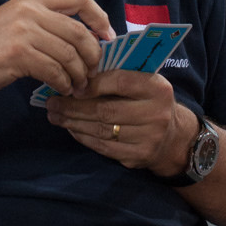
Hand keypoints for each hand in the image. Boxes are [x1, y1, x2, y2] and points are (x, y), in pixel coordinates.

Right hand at [0, 0, 115, 100]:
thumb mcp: (14, 21)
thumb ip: (44, 23)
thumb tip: (82, 39)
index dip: (100, 17)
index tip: (108, 37)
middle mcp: (30, 9)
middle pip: (79, 31)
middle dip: (92, 56)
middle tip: (92, 73)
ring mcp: (23, 30)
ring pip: (70, 54)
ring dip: (79, 75)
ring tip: (78, 87)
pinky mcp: (18, 54)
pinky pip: (55, 70)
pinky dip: (63, 83)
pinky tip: (61, 89)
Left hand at [45, 69, 197, 171]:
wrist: (173, 136)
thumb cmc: (148, 101)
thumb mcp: (143, 81)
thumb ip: (118, 74)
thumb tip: (77, 69)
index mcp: (157, 88)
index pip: (119, 82)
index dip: (91, 84)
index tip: (70, 85)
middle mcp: (156, 114)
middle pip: (106, 110)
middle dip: (74, 106)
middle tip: (52, 103)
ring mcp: (149, 138)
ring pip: (101, 130)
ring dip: (73, 122)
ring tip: (55, 115)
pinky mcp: (138, 156)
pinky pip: (103, 147)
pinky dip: (83, 137)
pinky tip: (70, 128)